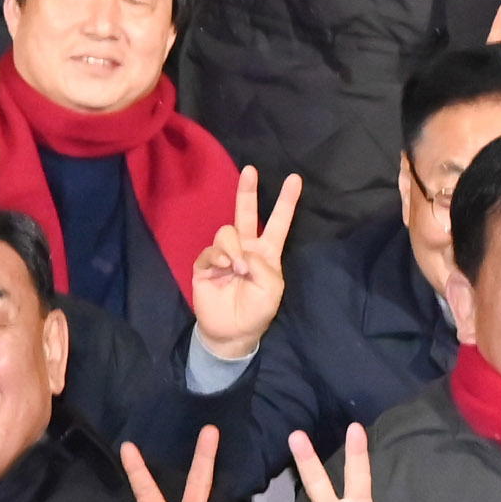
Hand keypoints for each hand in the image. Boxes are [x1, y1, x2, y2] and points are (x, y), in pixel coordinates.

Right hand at [187, 164, 299, 356]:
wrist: (233, 331)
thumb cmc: (257, 310)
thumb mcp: (271, 289)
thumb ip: (262, 266)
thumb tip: (242, 253)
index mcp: (267, 252)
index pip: (278, 222)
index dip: (286, 202)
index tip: (295, 179)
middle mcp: (246, 248)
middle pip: (245, 213)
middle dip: (247, 191)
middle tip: (251, 170)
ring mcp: (225, 254)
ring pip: (226, 232)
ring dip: (234, 248)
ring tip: (238, 269)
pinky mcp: (206, 264)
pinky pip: (211, 250)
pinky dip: (219, 257)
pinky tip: (225, 268)